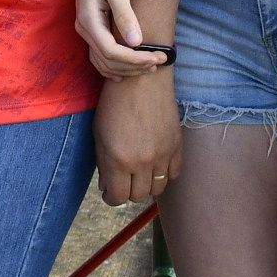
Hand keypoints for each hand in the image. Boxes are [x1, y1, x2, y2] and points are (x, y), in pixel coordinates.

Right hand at [73, 0, 164, 79]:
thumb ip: (125, 14)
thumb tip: (136, 43)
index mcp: (88, 18)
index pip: (111, 52)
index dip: (136, 59)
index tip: (159, 56)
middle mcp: (84, 27)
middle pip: (108, 60)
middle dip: (134, 65)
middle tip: (160, 60)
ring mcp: (85, 27)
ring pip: (102, 61)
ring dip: (126, 68)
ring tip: (150, 65)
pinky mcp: (92, 25)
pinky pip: (100, 54)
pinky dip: (115, 65)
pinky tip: (130, 68)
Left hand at [95, 71, 181, 205]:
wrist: (142, 79)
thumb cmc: (115, 103)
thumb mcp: (99, 134)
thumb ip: (103, 164)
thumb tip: (107, 187)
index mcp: (119, 160)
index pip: (118, 198)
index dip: (111, 197)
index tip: (110, 191)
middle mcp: (142, 162)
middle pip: (138, 196)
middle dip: (128, 191)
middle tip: (123, 180)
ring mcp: (162, 155)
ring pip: (157, 189)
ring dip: (146, 184)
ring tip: (139, 173)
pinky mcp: (177, 146)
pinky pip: (174, 174)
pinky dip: (164, 174)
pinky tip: (156, 164)